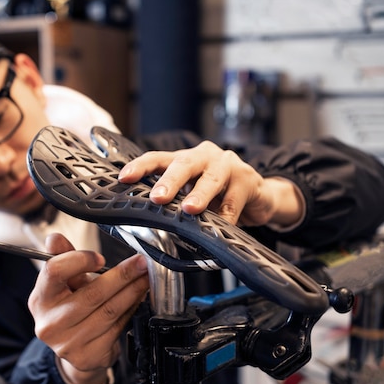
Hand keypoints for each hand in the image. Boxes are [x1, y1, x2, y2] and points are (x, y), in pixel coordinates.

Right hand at [27, 233, 148, 383]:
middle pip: (91, 293)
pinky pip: (117, 327)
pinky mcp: (88, 356)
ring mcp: (68, 343)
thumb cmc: (70, 308)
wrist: (75, 349)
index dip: (80, 260)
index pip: (55, 271)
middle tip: (140, 263)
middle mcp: (50, 323)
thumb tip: (54, 238)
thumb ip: (62, 258)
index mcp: (40, 299)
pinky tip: (139, 299)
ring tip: (145, 279)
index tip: (100, 258)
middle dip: (122, 275)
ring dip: (132, 292)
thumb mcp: (64, 283)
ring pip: (109, 311)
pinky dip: (131, 310)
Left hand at [118, 140, 303, 226]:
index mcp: (186, 159)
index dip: (141, 166)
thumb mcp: (193, 194)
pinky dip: (226, 217)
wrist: (259, 196)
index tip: (124, 178)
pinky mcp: (248, 180)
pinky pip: (234, 202)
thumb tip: (145, 220)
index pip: (159, 158)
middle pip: (184, 164)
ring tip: (189, 209)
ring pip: (211, 179)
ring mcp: (228, 165)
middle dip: (169, 181)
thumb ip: (174, 201)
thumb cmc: (219, 194)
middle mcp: (205, 156)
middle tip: (158, 197)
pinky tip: (220, 227)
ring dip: (199, 195)